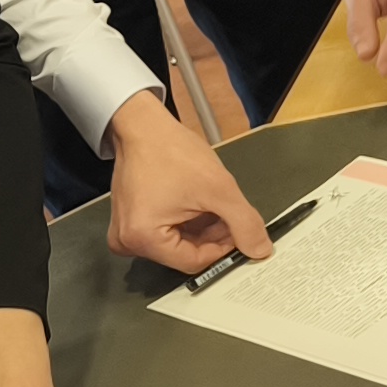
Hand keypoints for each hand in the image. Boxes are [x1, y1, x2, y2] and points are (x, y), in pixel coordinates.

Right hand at [101, 92, 271, 272]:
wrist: (144, 125)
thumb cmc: (170, 150)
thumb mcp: (218, 188)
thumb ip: (244, 223)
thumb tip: (259, 249)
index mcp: (142, 238)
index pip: (195, 262)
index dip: (223, 247)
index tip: (237, 229)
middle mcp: (128, 241)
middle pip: (184, 253)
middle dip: (210, 235)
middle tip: (225, 210)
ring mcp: (126, 231)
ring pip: (177, 243)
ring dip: (199, 227)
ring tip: (208, 200)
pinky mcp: (130, 221)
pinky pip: (165, 231)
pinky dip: (185, 220)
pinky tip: (193, 200)